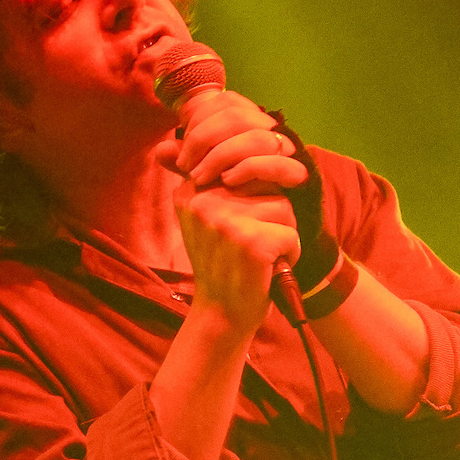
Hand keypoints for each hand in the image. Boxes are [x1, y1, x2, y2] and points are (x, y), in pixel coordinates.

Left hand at [165, 90, 308, 194]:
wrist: (260, 234)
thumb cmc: (229, 200)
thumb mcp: (204, 178)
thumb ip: (185, 163)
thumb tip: (162, 150)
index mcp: (250, 123)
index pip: (226, 102)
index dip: (200, 120)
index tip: (183, 151)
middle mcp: (271, 130)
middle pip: (238, 115)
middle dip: (204, 139)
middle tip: (186, 168)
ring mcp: (287, 152)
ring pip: (257, 135)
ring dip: (222, 155)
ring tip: (200, 178)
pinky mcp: (298, 176)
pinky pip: (278, 162)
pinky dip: (248, 168)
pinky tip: (228, 181)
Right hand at [173, 176, 300, 341]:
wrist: (221, 315)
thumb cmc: (222, 264)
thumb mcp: (203, 217)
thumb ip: (201, 179)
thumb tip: (168, 143)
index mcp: (190, 190)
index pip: (242, 160)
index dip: (257, 188)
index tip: (245, 218)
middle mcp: (202, 201)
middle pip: (265, 182)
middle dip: (270, 212)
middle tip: (250, 242)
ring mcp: (226, 221)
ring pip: (282, 206)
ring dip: (281, 233)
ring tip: (258, 255)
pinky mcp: (251, 242)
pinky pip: (291, 233)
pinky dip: (288, 253)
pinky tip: (267, 268)